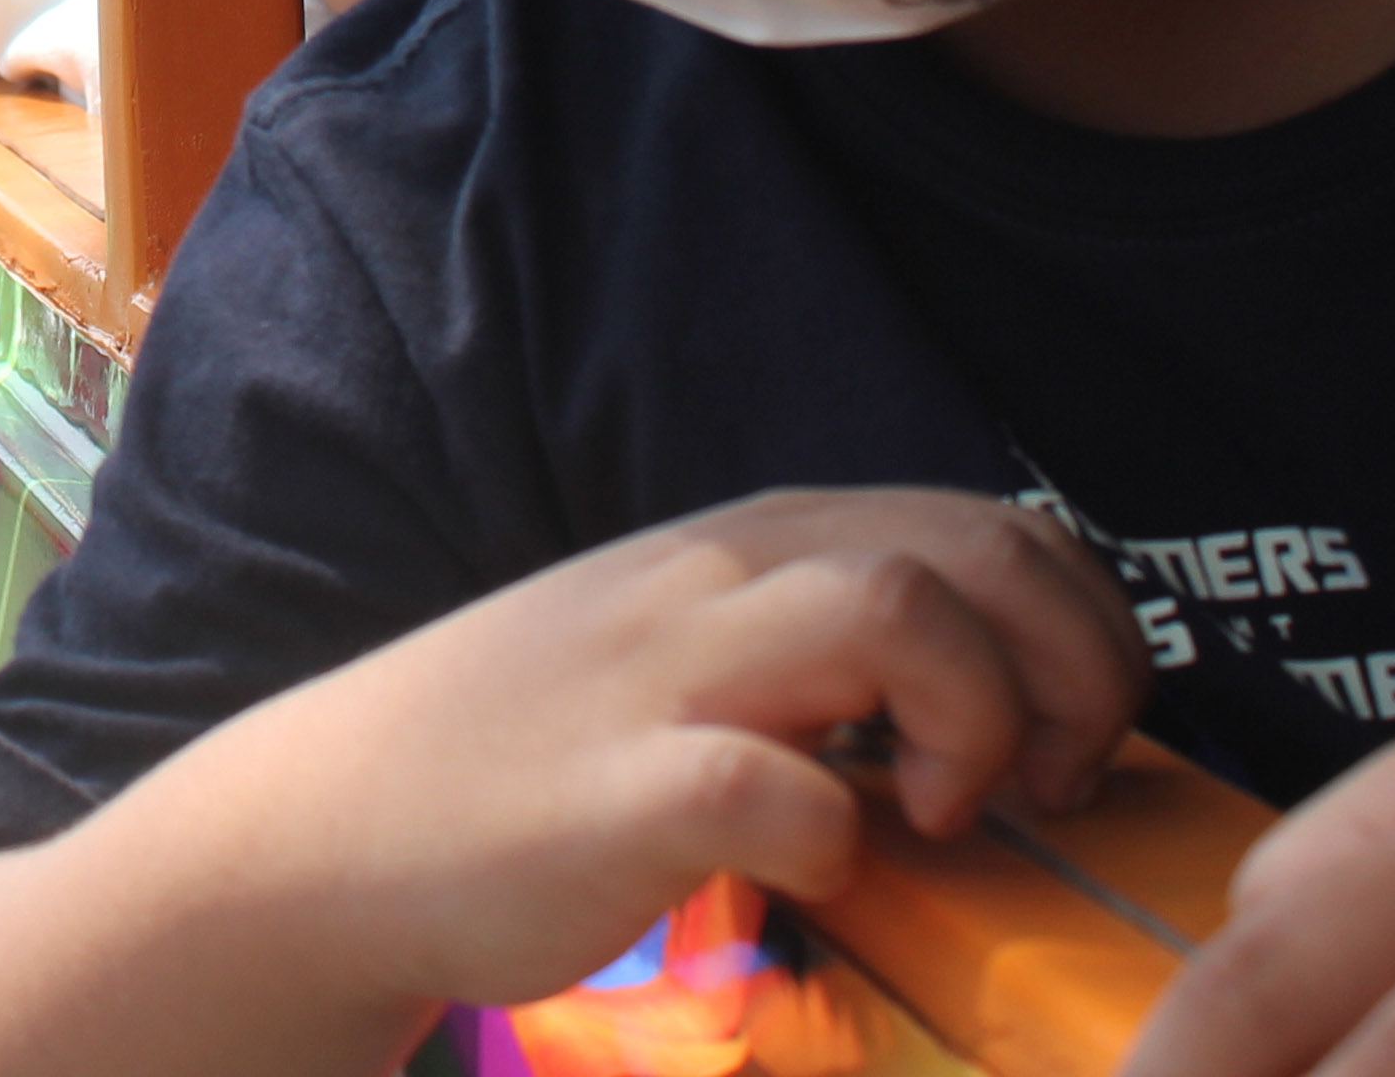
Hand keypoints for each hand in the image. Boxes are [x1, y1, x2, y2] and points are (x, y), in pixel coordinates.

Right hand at [0, 490, 1145, 1076]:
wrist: (319, 834)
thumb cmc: (515, 765)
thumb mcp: (673, 658)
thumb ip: (807, 651)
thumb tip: (983, 706)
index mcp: (744, 547)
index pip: (988, 521)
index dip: (1075, 625)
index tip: (1060, 740)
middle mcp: (715, 581)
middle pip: (978, 543)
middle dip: (1071, 666)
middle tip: (1040, 782)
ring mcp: (663, 677)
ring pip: (898, 606)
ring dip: (974, 716)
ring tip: (947, 814)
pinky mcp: (617, 794)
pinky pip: (776, 788)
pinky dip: (834, 834)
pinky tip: (819, 873)